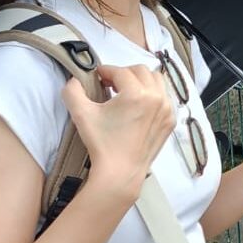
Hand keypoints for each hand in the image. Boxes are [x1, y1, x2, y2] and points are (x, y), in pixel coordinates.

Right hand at [63, 64, 173, 198]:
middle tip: (110, 83)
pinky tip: (139, 105)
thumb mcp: (81, 114)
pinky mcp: (170, 121)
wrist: (120, 171)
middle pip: (141, 71)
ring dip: (141, 80)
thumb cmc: (102, 143)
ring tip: (126, 92)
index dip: (106, 71)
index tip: (97, 76)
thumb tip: (75, 80)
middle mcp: (156, 98)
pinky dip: (153, 95)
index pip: (120, 71)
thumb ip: (72, 91)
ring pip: (157, 81)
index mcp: (136, 94)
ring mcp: (166, 110)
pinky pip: (164, 98)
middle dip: (124, 73)